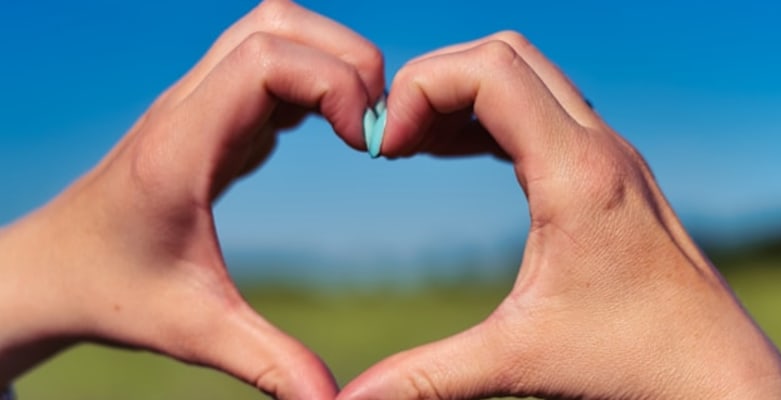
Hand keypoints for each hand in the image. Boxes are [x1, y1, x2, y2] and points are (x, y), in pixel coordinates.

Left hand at [0, 1, 383, 397]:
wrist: (50, 272)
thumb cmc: (113, 294)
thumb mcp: (194, 331)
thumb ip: (267, 360)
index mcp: (184, 143)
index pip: (268, 59)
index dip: (335, 84)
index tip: (367, 146)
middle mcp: (189, 106)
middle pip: (277, 23)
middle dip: (346, 60)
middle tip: (374, 130)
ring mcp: (198, 102)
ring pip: (273, 30)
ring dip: (329, 62)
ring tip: (358, 127)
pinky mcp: (209, 113)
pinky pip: (269, 64)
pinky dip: (313, 82)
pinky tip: (328, 135)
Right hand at [339, 31, 780, 399]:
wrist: (716, 369)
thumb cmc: (630, 361)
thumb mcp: (519, 361)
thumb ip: (428, 376)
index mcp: (577, 174)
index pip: (491, 69)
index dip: (421, 89)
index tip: (384, 150)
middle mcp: (601, 147)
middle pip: (507, 54)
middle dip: (436, 81)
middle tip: (391, 143)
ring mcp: (612, 155)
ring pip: (530, 76)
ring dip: (465, 95)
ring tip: (411, 148)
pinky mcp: (615, 172)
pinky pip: (545, 109)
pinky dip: (494, 115)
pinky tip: (455, 154)